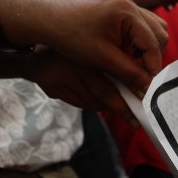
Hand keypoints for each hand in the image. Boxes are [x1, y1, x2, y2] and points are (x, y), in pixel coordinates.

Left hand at [7, 0, 167, 98]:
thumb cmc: (70, 36)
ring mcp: (124, 7)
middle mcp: (129, 6)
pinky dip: (139, 43)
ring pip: (153, 30)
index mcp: (127, 12)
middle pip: (159, 35)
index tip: (150, 86)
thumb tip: (149, 91)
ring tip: (135, 65)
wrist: (46, 21)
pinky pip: (141, 28)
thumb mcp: (103, 59)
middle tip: (143, 76)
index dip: (153, 67)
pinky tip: (127, 54)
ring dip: (149, 50)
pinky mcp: (119, 12)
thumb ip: (131, 74)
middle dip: (153, 57)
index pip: (153, 44)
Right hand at [23, 48, 138, 123]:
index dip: (130, 94)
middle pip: (104, 94)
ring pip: (92, 102)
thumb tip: (134, 90)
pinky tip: (89, 98)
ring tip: (109, 105)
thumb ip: (111, 68)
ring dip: (104, 106)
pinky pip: (79, 104)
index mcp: (90, 55)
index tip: (144, 107)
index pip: (116, 79)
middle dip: (122, 110)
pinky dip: (89, 104)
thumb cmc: (72, 56)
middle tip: (134, 122)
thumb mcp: (92, 55)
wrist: (33, 57)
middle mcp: (75, 65)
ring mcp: (62, 77)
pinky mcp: (53, 88)